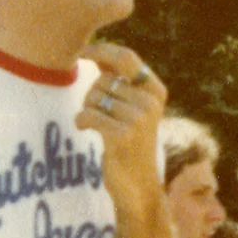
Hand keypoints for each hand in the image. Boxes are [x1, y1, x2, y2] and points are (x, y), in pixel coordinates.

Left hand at [78, 43, 165, 202]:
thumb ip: (119, 80)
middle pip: (103, 80)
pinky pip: (87, 114)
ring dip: (88, 109)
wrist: (139, 186)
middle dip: (92, 93)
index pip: (126, 58)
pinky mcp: (122, 135)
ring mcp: (138, 119)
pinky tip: (88, 131)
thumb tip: (97, 51)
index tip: (82, 52)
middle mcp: (150, 103)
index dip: (100, 50)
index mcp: (156, 91)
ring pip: (93, 96)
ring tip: (99, 126)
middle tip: (100, 114)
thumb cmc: (131, 144)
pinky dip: (82, 121)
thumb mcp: (133, 108)